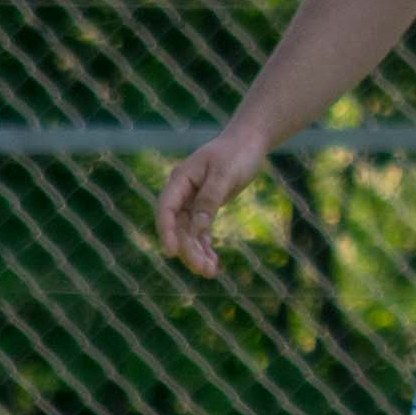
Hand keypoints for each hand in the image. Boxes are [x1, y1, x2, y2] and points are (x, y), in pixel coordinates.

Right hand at [154, 130, 269, 278]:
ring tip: (210, 272)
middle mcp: (182, 192)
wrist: (249, 142)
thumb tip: (198, 227)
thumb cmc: (237, 153)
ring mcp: (193, 201)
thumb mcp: (225, 174)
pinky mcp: (205, 206)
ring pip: (189, 232)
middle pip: (179, 226)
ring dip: (197, 252)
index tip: (171, 252)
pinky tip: (213, 263)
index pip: (166, 210)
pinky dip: (206, 246)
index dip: (167, 232)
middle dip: (188, 249)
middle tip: (203, 270)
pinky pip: (201, 231)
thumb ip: (210, 199)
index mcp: (180, 180)